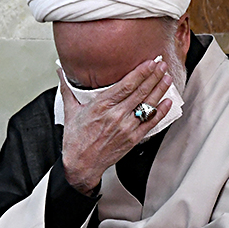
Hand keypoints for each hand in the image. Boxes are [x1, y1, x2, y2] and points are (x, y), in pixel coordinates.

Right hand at [59, 58, 172, 194]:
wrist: (82, 165)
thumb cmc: (76, 140)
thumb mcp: (70, 111)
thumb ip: (68, 88)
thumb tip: (60, 71)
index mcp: (101, 106)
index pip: (127, 85)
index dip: (141, 72)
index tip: (150, 62)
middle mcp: (116, 116)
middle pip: (140, 92)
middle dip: (154, 76)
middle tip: (162, 65)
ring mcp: (126, 128)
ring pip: (148, 105)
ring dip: (160, 90)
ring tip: (167, 78)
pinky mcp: (133, 139)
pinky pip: (150, 123)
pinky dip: (161, 111)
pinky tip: (167, 101)